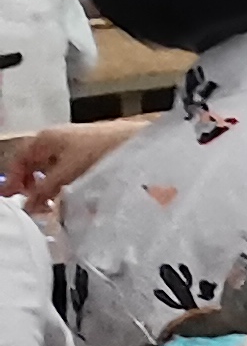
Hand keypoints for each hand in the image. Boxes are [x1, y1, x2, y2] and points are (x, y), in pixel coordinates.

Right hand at [1, 119, 133, 211]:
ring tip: (52, 204)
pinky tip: (71, 195)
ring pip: (52, 169)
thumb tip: (29, 205)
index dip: (13, 180)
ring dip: (48, 186)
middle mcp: (56, 139)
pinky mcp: (90, 153)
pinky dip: (64, 183)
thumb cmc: (100, 150)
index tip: (11, 198)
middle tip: (34, 206)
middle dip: (32, 185)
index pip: (19, 160)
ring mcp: (73, 145)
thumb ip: (45, 190)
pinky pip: (68, 170)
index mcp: (45, 139)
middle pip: (34, 165)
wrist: (135, 140)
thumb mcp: (66, 173)